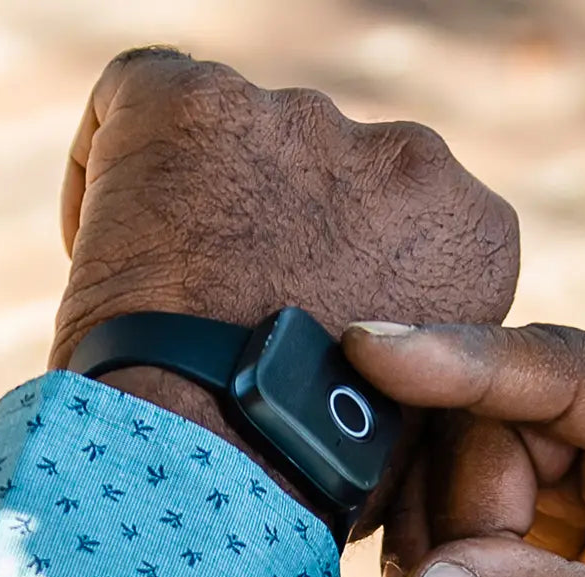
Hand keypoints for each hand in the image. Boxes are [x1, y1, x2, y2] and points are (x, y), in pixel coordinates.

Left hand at [50, 47, 518, 518]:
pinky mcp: (197, 102)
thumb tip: (371, 348)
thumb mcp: (406, 404)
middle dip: (282, 224)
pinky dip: (118, 164)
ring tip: (172, 293)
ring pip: (241, 139)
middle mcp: (407, 155)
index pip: (408, 218)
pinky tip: (113, 242)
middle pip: (327, 172)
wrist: (219, 462)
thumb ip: (406, 340)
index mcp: (470, 231)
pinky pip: (144, 101)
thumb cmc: (308, 467)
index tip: (304, 313)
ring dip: (210, 200)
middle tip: (230, 301)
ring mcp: (302, 119)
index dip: (349, 265)